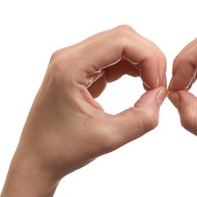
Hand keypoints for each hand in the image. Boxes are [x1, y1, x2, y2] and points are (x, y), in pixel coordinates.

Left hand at [0, 25, 166, 196]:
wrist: (36, 160)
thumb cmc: (63, 151)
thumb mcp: (108, 139)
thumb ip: (141, 118)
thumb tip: (161, 95)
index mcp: (70, 67)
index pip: (121, 41)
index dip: (149, 58)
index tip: (158, 87)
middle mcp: (69, 57)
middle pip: (122, 37)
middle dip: (148, 57)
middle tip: (158, 87)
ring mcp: (72, 61)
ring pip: (118, 44)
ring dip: (141, 62)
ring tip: (151, 88)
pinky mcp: (78, 70)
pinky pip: (111, 57)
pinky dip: (130, 68)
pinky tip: (141, 85)